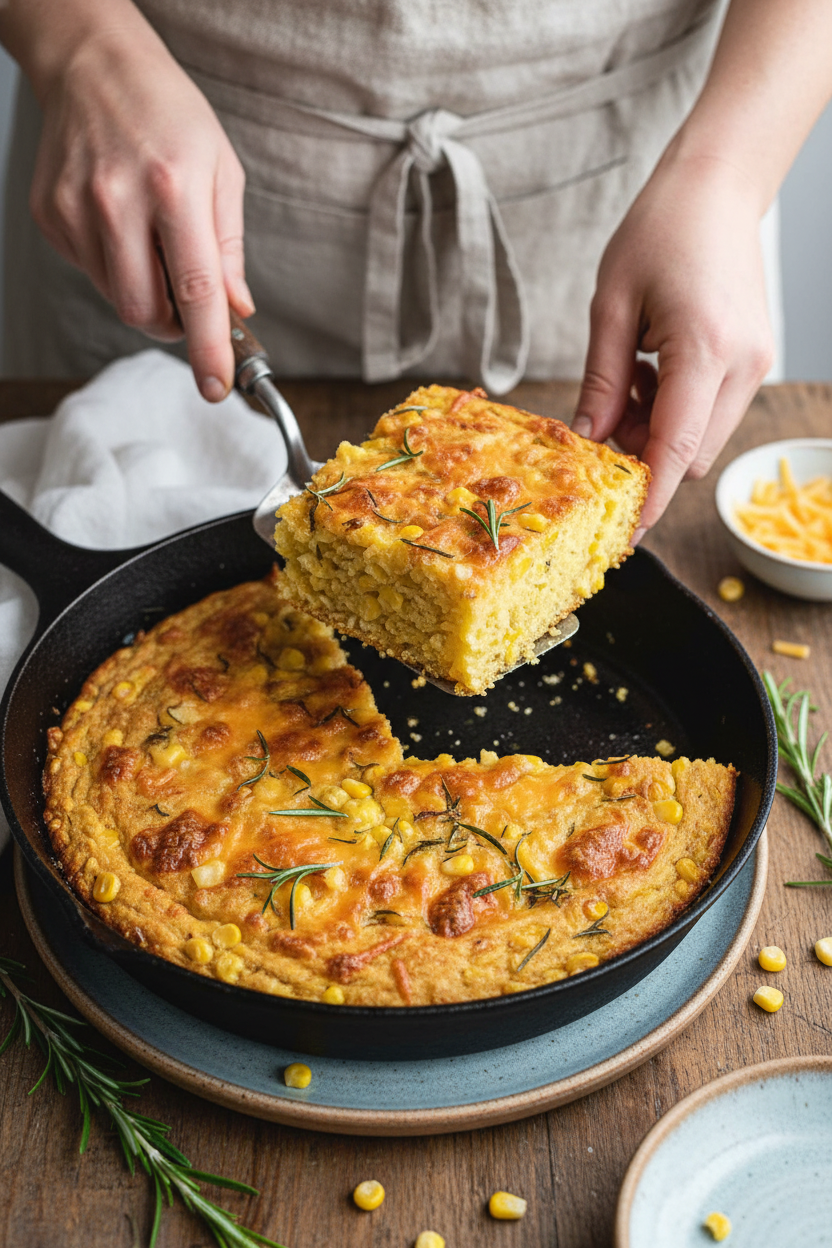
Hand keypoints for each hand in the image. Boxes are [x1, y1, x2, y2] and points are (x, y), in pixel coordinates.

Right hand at [29, 23, 251, 399]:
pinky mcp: (51, 215)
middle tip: (187, 300)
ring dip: (145, 292)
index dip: (207, 347)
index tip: (217, 385)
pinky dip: (115, 266)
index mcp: (173, 188)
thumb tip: (236, 308)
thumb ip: (229, 249)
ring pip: (117, 298)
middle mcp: (118, 200)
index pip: (194, 290)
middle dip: (173, 323)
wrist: (95, 65)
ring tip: (153, 240)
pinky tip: (121, 224)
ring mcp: (76, 209)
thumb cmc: (168, 114)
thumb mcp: (222, 171)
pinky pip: (92, 272)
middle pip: (145, 310)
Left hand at [573, 152, 774, 531]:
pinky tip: (653, 368)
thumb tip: (586, 441)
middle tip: (605, 418)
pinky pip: (711, 413)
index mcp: (705, 350)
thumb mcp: (610, 308)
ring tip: (631, 375)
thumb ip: (600, 383)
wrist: (717, 186)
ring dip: (658, 432)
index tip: (623, 534)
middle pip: (691, 456)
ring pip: (701, 439)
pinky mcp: (754, 360)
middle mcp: (742, 365)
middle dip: (643, 456)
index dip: (648, 499)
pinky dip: (675, 411)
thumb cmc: (660, 231)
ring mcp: (755, 364)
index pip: (676, 450)